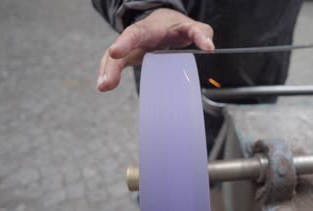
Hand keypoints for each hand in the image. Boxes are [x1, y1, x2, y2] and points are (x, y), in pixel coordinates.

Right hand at [97, 8, 213, 91]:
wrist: (164, 22)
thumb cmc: (177, 26)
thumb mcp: (192, 26)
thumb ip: (201, 34)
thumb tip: (209, 48)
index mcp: (150, 28)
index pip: (136, 33)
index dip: (125, 43)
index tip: (115, 53)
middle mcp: (136, 37)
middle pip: (120, 48)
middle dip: (111, 63)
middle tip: (107, 81)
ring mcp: (130, 47)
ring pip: (113, 57)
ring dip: (107, 72)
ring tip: (103, 86)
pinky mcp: (128, 57)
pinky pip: (114, 64)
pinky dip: (108, 74)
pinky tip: (104, 86)